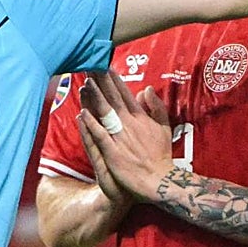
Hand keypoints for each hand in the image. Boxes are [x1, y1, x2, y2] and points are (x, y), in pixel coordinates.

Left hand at [77, 70, 173, 200]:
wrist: (159, 181)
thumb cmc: (161, 156)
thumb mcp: (164, 127)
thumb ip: (156, 107)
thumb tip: (146, 89)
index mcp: (140, 117)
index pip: (124, 93)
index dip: (113, 79)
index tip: (104, 66)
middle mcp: (129, 123)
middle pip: (112, 98)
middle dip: (101, 82)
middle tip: (89, 66)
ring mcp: (120, 137)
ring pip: (105, 113)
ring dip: (94, 97)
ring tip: (85, 83)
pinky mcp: (112, 152)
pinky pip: (100, 135)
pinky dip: (91, 124)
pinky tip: (82, 113)